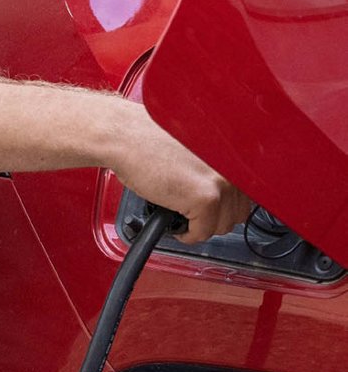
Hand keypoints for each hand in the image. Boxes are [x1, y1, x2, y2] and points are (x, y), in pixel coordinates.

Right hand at [110, 102, 251, 243]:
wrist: (125, 136)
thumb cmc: (149, 140)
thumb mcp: (194, 151)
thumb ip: (215, 170)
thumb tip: (223, 197)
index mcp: (233, 152)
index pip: (246, 194)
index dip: (225, 207)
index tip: (212, 210)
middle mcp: (233, 166)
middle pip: (238, 213)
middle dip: (213, 219)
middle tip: (192, 215)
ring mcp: (221, 182)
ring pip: (222, 226)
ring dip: (201, 227)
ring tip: (182, 216)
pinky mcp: (205, 199)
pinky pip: (202, 232)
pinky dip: (188, 235)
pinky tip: (175, 223)